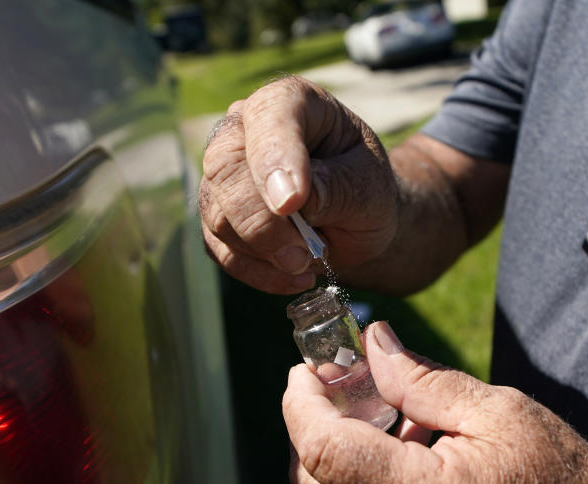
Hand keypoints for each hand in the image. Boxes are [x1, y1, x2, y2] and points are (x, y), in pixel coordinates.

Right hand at [199, 76, 398, 293]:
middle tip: (302, 254)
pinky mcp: (218, 218)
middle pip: (226, 170)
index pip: (268, 117)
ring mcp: (224, 175)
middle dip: (262, 222)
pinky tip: (296, 278)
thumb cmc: (365, 187)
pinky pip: (221, 250)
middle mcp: (244, 130)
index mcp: (291, 101)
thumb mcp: (370, 186)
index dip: (274, 159)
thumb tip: (293, 200)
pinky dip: (258, 272)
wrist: (357, 219)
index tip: (293, 203)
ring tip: (310, 260)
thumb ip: (336, 187)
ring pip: (218, 216)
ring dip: (263, 251)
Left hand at [282, 322, 587, 483]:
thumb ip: (422, 379)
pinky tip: (405, 455)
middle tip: (338, 385)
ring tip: (384, 416)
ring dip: (337, 458)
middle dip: (310, 428)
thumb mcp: (500, 413)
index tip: (304, 370)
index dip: (301, 403)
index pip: (321, 451)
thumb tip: (372, 343)